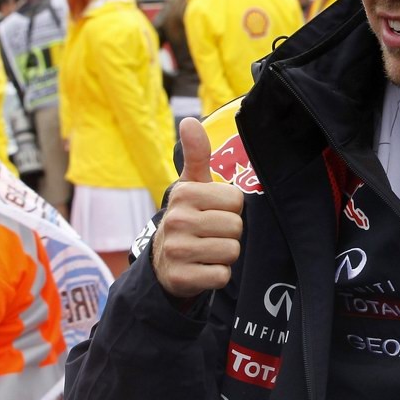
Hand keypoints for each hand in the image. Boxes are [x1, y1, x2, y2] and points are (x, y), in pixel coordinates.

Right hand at [151, 117, 244, 299]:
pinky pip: (221, 276)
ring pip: (231, 251)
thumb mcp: (191, 186)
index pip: (236, 201)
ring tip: (206, 250)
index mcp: (184, 194)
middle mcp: (177, 220)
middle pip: (236, 227)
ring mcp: (177, 251)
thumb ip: (197, 155)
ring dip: (224, 254)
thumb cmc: (188, 217)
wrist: (163, 262)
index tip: (212, 212)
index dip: (230, 209)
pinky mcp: (181, 278)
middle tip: (210, 234)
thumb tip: (190, 121)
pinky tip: (202, 268)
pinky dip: (217, 275)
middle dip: (229, 233)